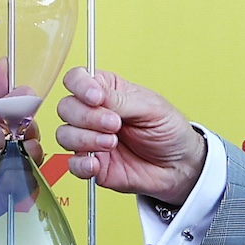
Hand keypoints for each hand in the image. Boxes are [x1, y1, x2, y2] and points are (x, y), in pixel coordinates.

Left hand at [0, 93, 39, 238]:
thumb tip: (1, 69)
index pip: (22, 102)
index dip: (14, 103)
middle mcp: (12, 140)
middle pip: (31, 125)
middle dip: (5, 130)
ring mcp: (16, 162)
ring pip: (33, 149)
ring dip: (4, 152)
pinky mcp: (18, 186)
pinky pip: (30, 175)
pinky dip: (10, 172)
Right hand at [55, 68, 206, 205]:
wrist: (180, 165)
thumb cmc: (168, 130)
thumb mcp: (151, 108)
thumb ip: (121, 101)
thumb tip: (95, 94)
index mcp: (107, 91)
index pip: (77, 79)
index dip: (80, 86)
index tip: (96, 98)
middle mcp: (93, 114)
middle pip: (66, 107)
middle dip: (87, 116)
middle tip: (115, 124)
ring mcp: (90, 140)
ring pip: (64, 135)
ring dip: (86, 139)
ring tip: (113, 143)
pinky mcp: (92, 165)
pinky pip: (72, 164)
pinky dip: (80, 164)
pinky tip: (97, 164)